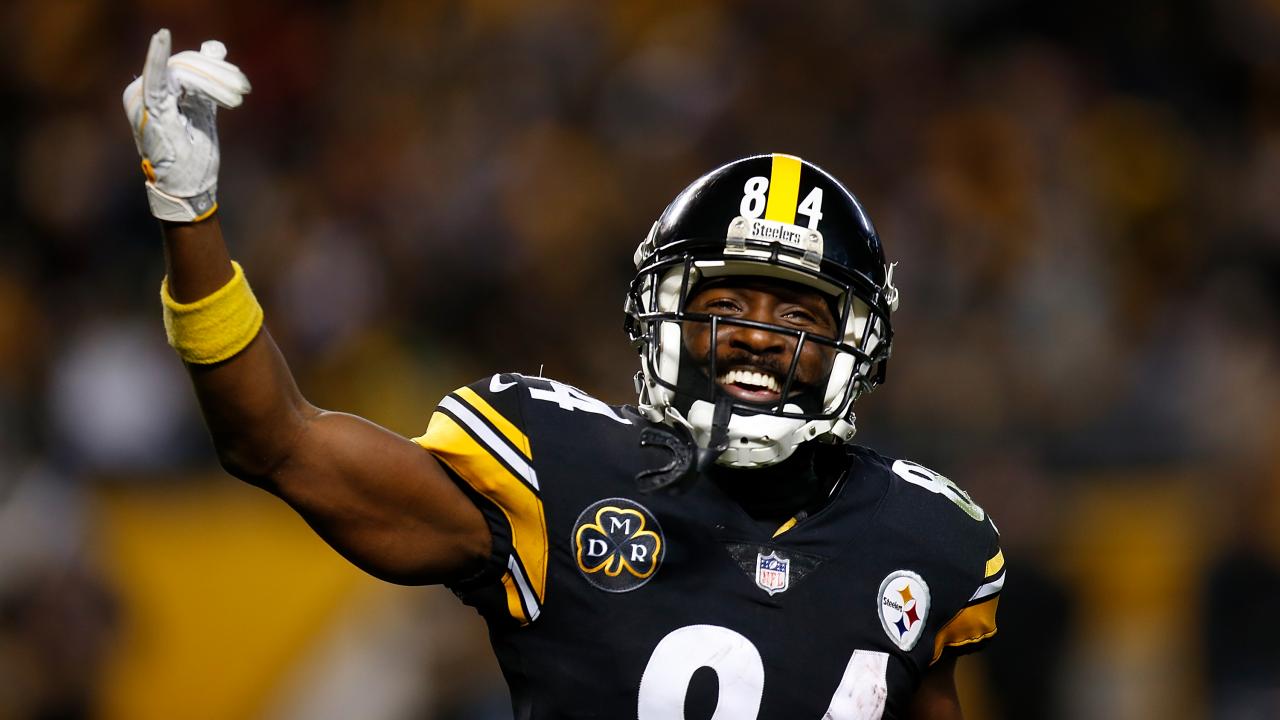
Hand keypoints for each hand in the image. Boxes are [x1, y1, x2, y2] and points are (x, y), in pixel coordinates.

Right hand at [122, 29, 250, 221]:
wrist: (188, 189)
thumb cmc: (193, 154)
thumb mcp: (202, 109)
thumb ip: (206, 80)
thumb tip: (215, 46)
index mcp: (154, 92)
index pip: (185, 64)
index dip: (214, 68)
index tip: (241, 84)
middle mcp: (142, 93)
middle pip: (186, 64)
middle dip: (219, 74)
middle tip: (243, 89)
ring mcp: (143, 101)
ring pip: (184, 71)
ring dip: (215, 81)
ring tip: (235, 101)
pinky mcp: (151, 111)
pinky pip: (156, 79)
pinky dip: (157, 57)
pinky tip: (162, 38)